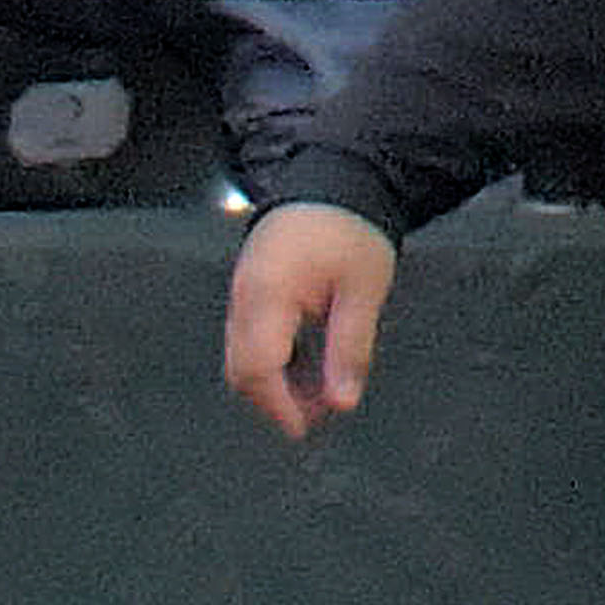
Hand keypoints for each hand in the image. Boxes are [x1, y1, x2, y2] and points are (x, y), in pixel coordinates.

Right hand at [223, 198, 396, 440]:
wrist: (335, 177)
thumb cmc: (350, 227)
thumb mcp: (363, 290)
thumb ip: (350, 349)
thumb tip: (342, 402)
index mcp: (267, 296)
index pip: (258, 370)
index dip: (280, 406)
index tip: (307, 427)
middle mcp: (243, 298)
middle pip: (242, 371)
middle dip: (276, 401)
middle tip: (318, 413)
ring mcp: (240, 294)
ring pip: (243, 359)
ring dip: (276, 383)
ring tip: (318, 390)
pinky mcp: (247, 290)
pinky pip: (250, 339)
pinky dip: (274, 361)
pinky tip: (306, 364)